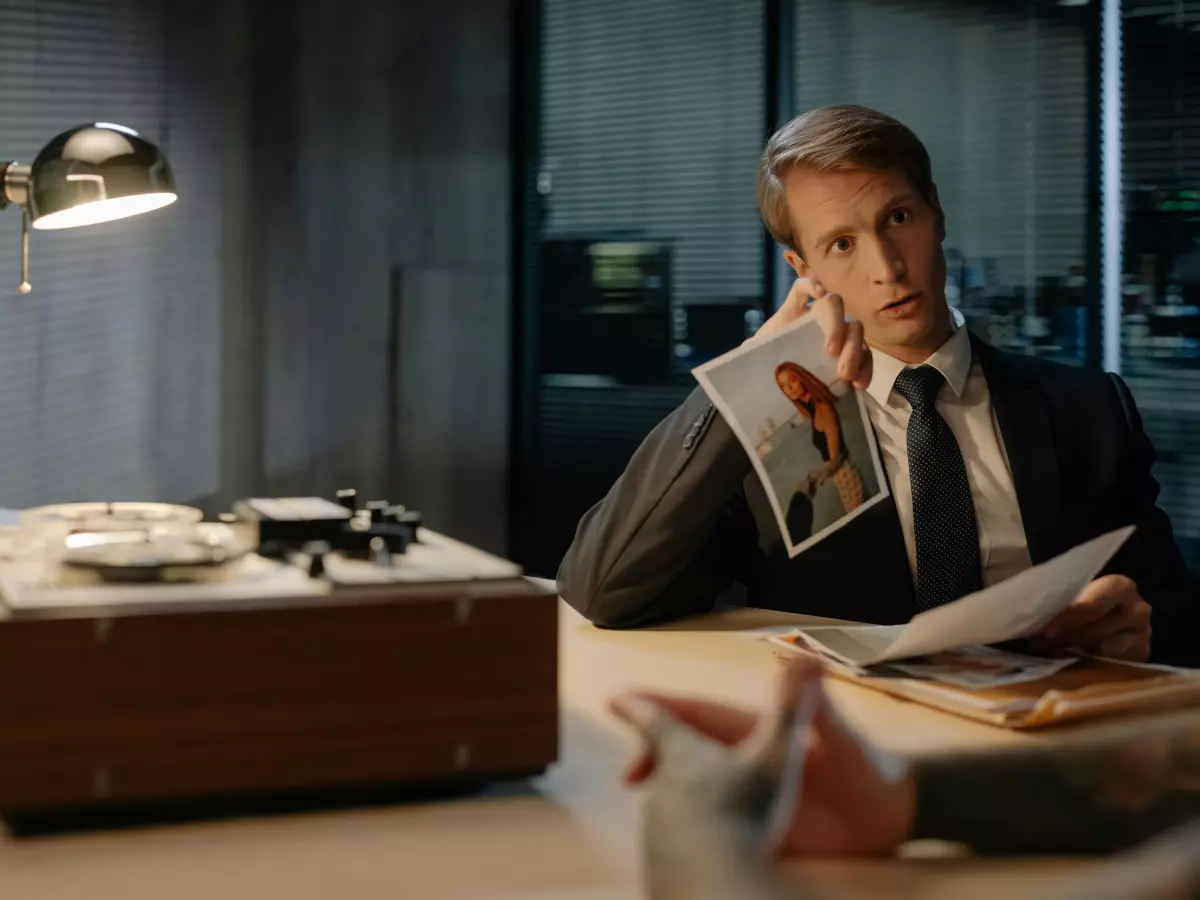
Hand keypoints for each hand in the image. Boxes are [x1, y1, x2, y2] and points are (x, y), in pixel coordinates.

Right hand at [613, 655, 915, 855]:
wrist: (892, 813)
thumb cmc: (871, 770)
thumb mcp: (842, 738)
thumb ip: (818, 705)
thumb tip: (803, 654)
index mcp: (761, 732)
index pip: (703, 715)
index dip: (665, 708)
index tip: (626, 702)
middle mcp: (749, 757)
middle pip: (689, 750)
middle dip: (653, 751)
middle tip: (628, 773)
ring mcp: (752, 790)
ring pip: (696, 782)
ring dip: (666, 784)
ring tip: (639, 794)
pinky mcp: (760, 822)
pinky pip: (716, 815)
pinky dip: (689, 817)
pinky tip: (670, 826)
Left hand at [750, 276, 871, 389]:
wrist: (777, 386)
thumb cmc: (767, 365)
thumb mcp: (757, 356)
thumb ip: (752, 350)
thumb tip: (747, 350)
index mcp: (794, 313)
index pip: (801, 288)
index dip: (810, 285)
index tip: (819, 294)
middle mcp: (818, 318)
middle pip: (836, 307)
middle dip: (837, 326)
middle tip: (830, 352)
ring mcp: (838, 335)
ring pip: (855, 331)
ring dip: (855, 350)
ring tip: (846, 375)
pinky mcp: (849, 356)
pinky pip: (864, 357)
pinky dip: (865, 368)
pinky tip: (859, 384)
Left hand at [1032, 575, 1151, 661]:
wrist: (1113, 613)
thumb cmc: (1085, 599)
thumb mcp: (1075, 593)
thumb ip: (1059, 600)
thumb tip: (1024, 613)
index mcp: (1121, 587)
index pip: (1094, 604)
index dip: (1068, 618)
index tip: (1045, 632)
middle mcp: (1139, 610)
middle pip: (1097, 629)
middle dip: (1064, 638)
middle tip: (1038, 645)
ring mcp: (1143, 636)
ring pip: (1102, 650)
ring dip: (1072, 652)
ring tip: (1050, 652)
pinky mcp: (1141, 657)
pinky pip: (1111, 665)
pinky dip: (1087, 664)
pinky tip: (1070, 662)